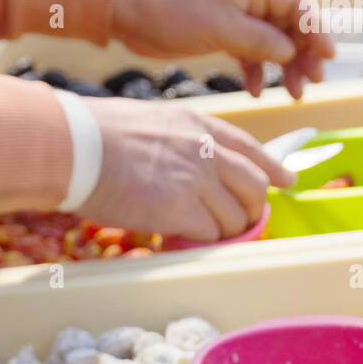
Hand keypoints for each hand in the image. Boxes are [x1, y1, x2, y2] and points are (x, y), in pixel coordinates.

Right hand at [78, 97, 295, 242]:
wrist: (77, 146)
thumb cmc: (99, 135)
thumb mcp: (153, 122)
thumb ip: (181, 142)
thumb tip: (189, 167)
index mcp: (200, 125)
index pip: (251, 148)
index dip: (273, 167)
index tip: (285, 180)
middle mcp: (206, 150)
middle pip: (253, 185)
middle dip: (254, 208)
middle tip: (245, 222)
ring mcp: (195, 180)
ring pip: (234, 216)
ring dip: (227, 231)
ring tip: (210, 235)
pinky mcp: (179, 210)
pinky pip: (210, 234)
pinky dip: (204, 241)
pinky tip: (189, 239)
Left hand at [112, 0, 334, 98]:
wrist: (131, 12)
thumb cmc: (172, 9)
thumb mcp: (220, 27)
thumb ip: (258, 41)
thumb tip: (289, 52)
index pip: (298, 4)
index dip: (317, 30)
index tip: (328, 57)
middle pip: (290, 25)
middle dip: (303, 54)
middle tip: (311, 84)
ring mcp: (236, 15)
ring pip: (272, 42)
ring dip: (284, 67)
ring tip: (293, 93)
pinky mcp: (221, 33)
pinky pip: (250, 52)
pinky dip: (256, 71)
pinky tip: (257, 91)